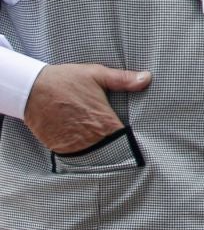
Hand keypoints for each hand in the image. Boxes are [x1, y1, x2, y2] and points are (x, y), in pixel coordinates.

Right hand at [22, 63, 149, 153]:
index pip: (124, 139)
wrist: (30, 88)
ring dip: (98, 150)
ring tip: (102, 142)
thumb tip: (147, 78)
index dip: (131, 139)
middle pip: (110, 149)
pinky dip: (81, 151)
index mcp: (103, 120)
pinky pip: (74, 155)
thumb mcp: (96, 74)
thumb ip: (123, 79)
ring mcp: (72, 144)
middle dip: (115, 145)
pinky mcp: (58, 147)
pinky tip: (84, 142)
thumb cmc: (66, 80)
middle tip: (119, 141)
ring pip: (92, 155)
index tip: (135, 137)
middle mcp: (89, 136)